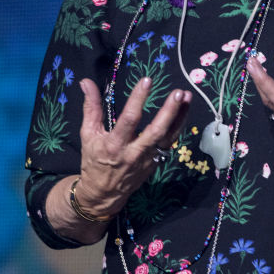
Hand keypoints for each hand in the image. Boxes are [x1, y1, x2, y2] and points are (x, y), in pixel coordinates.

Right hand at [73, 76, 191, 218]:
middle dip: (169, 111)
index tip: (147, 80)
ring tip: (187, 98)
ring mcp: (148, 158)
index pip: (130, 119)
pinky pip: (170, 142)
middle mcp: (134, 152)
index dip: (138, 99)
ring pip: (169, 137)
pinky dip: (178, 127)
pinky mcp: (156, 162)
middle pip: (156, 131)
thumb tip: (86, 82)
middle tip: (179, 93)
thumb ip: (91, 107)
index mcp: (115, 145)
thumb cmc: (94, 160)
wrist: (104, 193)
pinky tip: (184, 112)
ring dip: (180, 117)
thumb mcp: (88, 134)